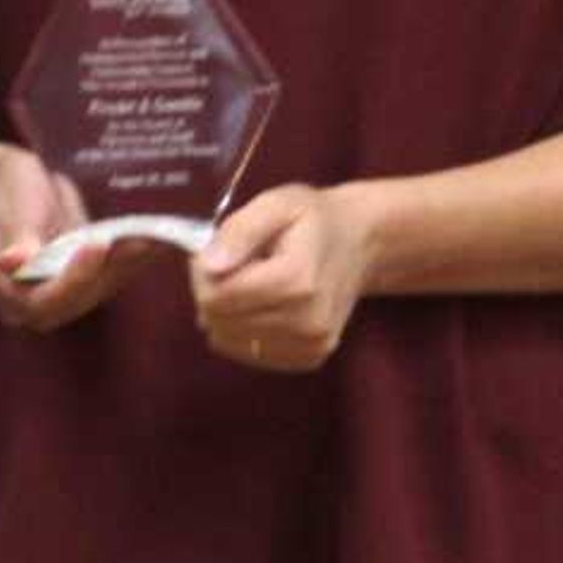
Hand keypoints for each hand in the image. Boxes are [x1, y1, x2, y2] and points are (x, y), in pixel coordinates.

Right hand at [0, 145, 141, 332]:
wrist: (15, 185)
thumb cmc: (8, 194)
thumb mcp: (12, 209)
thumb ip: (18, 238)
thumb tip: (12, 261)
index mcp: (8, 291)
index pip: (45, 299)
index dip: (74, 277)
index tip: (96, 245)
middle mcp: (38, 301)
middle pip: (81, 297)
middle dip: (114, 269)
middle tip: (141, 241)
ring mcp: (66, 292)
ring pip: (102, 287)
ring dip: (132, 263)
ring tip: (158, 237)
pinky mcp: (88, 279)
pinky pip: (113, 273)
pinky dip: (136, 257)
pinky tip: (161, 238)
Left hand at [192, 183, 376, 370]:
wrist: (360, 243)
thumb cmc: (313, 219)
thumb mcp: (275, 204)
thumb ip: (239, 232)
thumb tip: (208, 267)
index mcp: (297, 280)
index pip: (215, 297)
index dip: (202, 273)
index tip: (215, 252)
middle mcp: (308, 321)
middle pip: (220, 321)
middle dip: (212, 292)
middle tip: (232, 265)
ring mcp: (311, 345)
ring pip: (228, 341)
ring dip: (226, 313)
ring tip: (249, 283)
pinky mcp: (310, 359)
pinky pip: (248, 354)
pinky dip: (243, 330)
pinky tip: (262, 305)